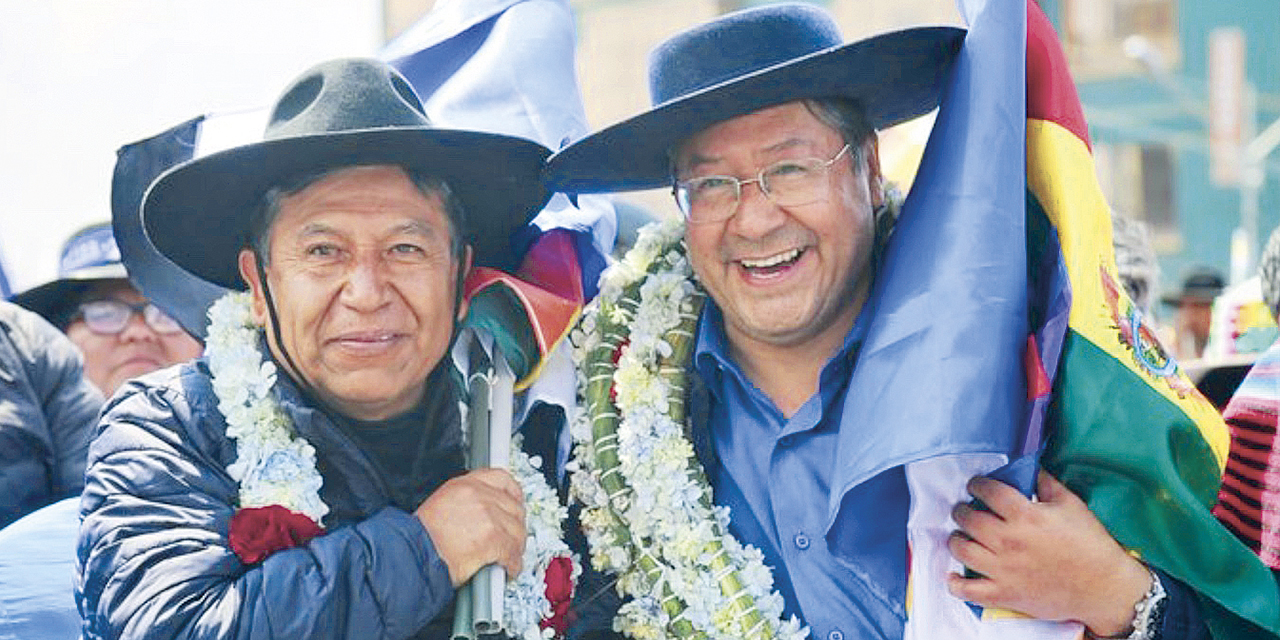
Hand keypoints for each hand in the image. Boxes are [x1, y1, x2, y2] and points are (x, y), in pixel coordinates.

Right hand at [415, 468, 525, 586]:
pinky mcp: (493, 538)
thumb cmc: (419, 538)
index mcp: (464, 485)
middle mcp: (478, 495)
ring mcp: (488, 515)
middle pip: (514, 507)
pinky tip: (507, 570)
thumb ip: (466, 504)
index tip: (516, 505)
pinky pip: (512, 552)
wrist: (412, 556)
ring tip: (509, 558)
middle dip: (516, 526)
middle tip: (512, 539)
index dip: (513, 494)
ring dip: (515, 548)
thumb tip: (484, 516)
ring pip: (517, 531)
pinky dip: (512, 564)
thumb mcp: (441, 505)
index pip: (501, 479)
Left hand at [946, 470, 1149, 635]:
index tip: (976, 485)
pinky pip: (968, 591)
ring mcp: (1003, 570)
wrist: (1104, 587)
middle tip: (965, 509)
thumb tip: (1028, 467)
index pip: (988, 491)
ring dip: (956, 539)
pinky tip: (954, 575)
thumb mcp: (1071, 504)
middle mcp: (1009, 541)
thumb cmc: (1090, 544)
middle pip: (968, 518)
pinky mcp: (1004, 594)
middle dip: (962, 510)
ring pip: (961, 549)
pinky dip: (955, 583)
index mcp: (1025, 516)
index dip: (977, 484)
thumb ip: (1045, 482)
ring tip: (962, 535)